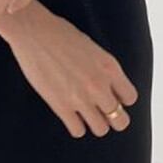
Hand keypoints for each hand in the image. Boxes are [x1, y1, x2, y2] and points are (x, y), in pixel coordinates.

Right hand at [0, 1, 138, 137]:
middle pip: (120, 120)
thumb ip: (102, 69)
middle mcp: (99, 85)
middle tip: (100, 112)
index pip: (130, 98)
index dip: (121, 100)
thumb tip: (107, 87)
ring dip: (94, 123)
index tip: (110, 97)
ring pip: (101, 129)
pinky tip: (69, 115)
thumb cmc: (59, 34)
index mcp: (109, 67)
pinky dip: (75, 126)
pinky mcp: (60, 105)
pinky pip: (78, 131)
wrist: (33, 31)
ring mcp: (80, 97)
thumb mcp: (92, 48)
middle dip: (112, 118)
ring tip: (84, 114)